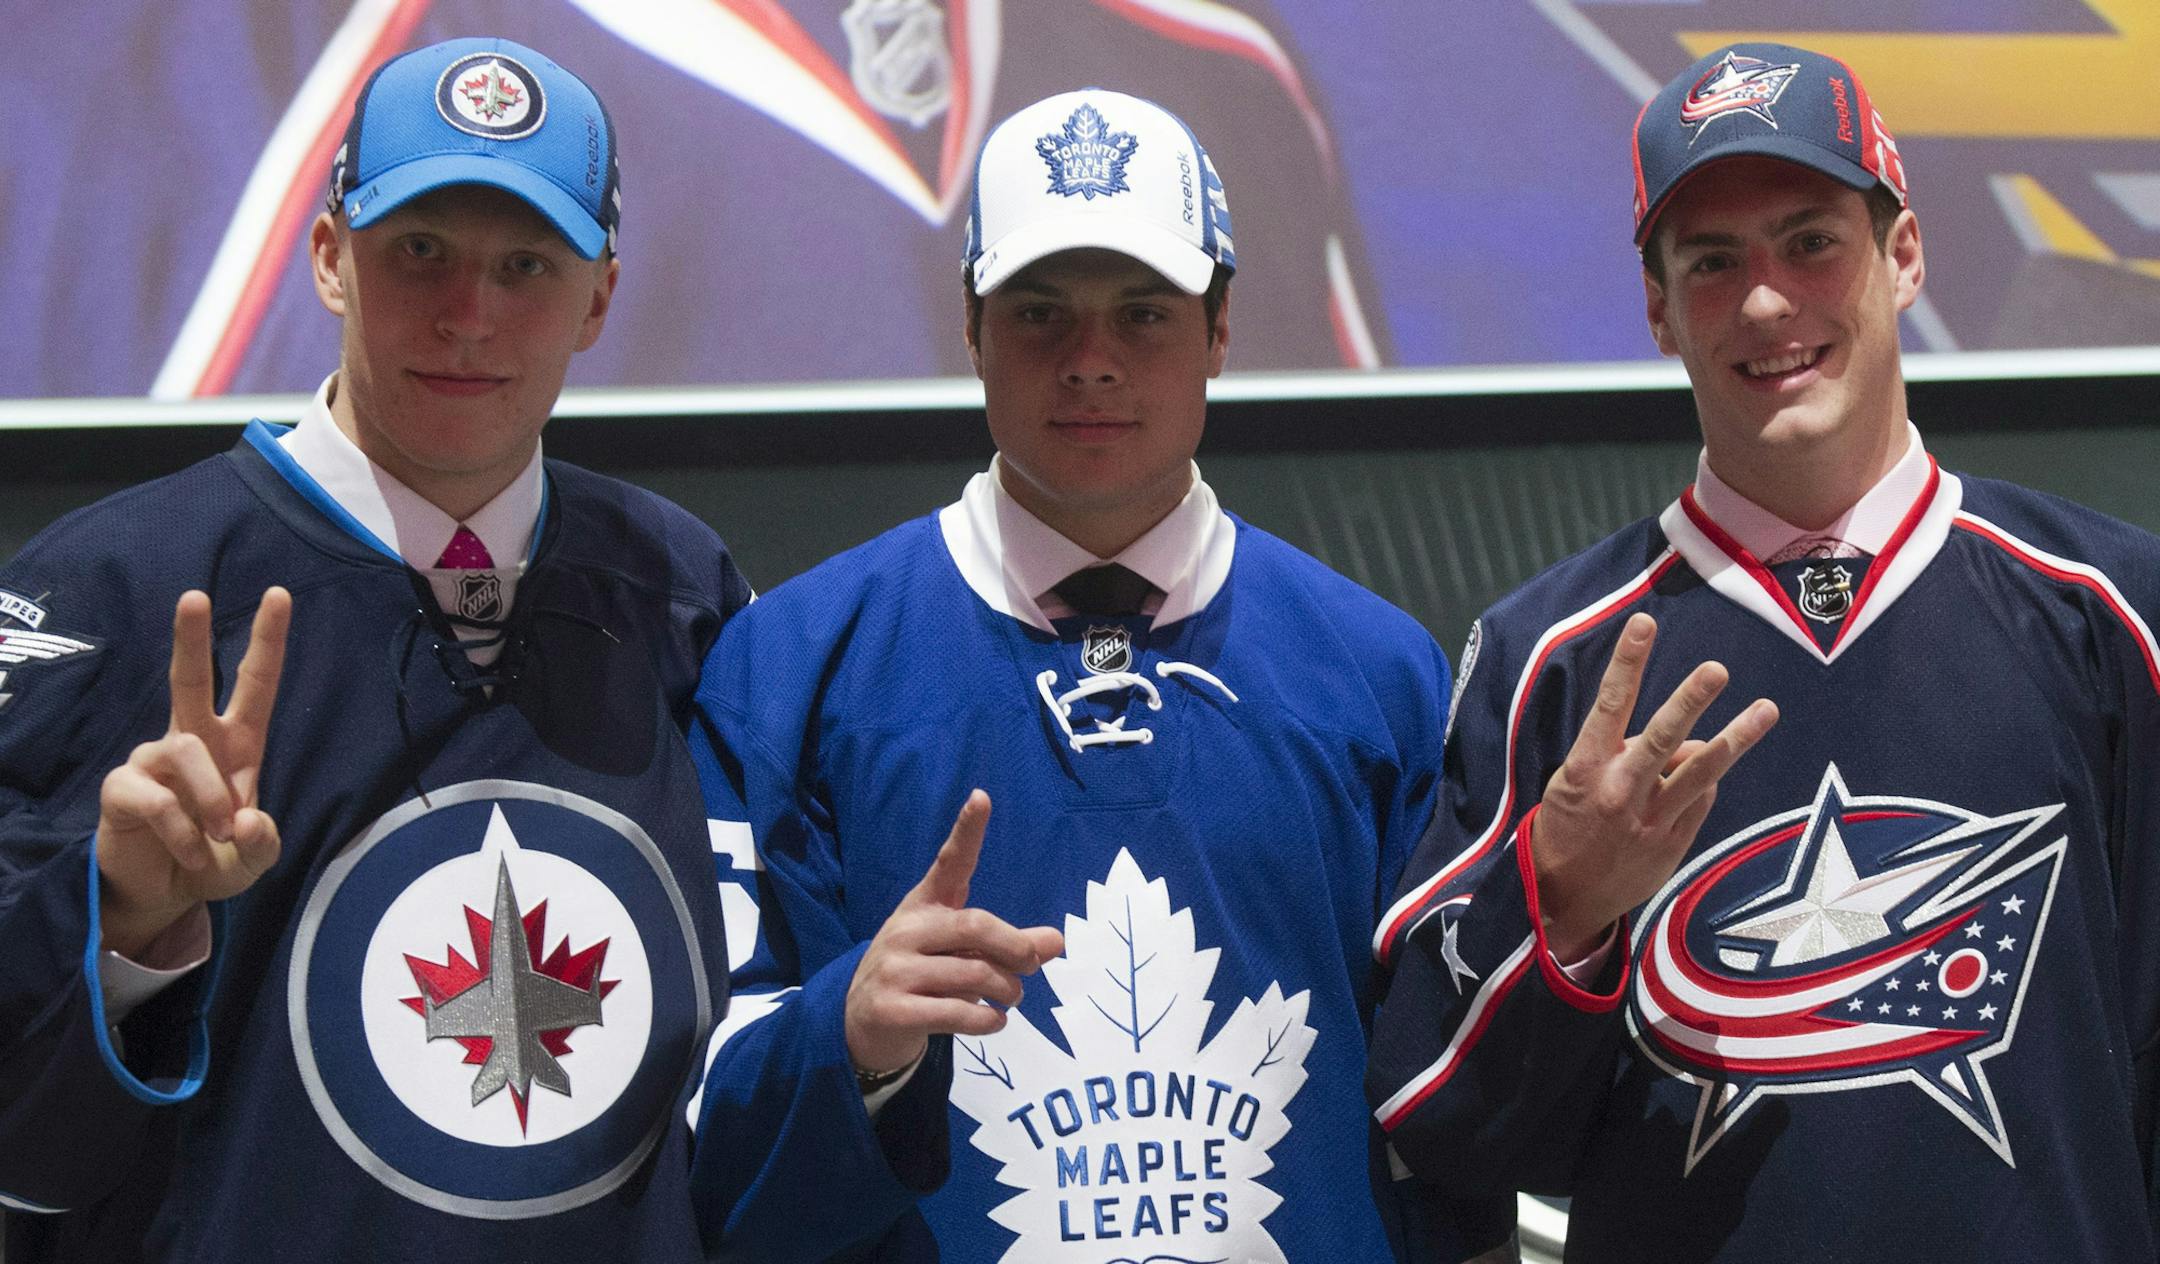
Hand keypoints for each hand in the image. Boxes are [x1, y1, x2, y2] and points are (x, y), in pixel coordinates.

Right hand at [96, 589, 291, 958]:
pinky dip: (183, 833)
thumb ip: (262, 844)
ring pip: (187, 752)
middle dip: (191, 637)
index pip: (255, 684)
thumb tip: (246, 819)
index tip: (279, 594)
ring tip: (216, 838)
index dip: (266, 641)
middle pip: (190, 679)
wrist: (163, 895)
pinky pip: (159, 800)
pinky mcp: (122, 787)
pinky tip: (189, 853)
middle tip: (195, 595)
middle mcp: (192, 740)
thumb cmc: (213, 861)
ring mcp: (152, 760)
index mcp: (236, 744)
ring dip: (212, 801)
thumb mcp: (253, 860)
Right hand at [844, 791, 1064, 1077]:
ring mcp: (894, 970)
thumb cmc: (921, 975)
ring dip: (1005, 991)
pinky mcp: (893, 1010)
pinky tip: (995, 1021)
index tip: (982, 797)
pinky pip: (957, 1013)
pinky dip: (988, 1021)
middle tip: (1031, 966)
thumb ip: (1008, 945)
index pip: (949, 863)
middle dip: (1014, 948)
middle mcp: (906, 930)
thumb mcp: (960, 952)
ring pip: (973, 975)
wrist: (861, 1022)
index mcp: (923, 905)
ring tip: (1009, 998)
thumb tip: (1057, 942)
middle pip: (975, 926)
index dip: (967, 831)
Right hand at [1531, 613, 1777, 960]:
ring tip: (1765, 710)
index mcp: (1586, 770)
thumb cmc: (1563, 829)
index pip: (1609, 705)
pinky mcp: (1673, 844)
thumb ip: (1621, 756)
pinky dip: (1703, 783)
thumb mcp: (1570, 784)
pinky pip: (1700, 800)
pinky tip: (1700, 779)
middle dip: (1690, 701)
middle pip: (1664, 738)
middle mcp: (1621, 792)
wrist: (1561, 900)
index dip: (1628, 662)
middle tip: (1716, 670)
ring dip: (1736, 739)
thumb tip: (1681, 740)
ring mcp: (1651, 820)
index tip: (1643, 624)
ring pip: (1701, 772)